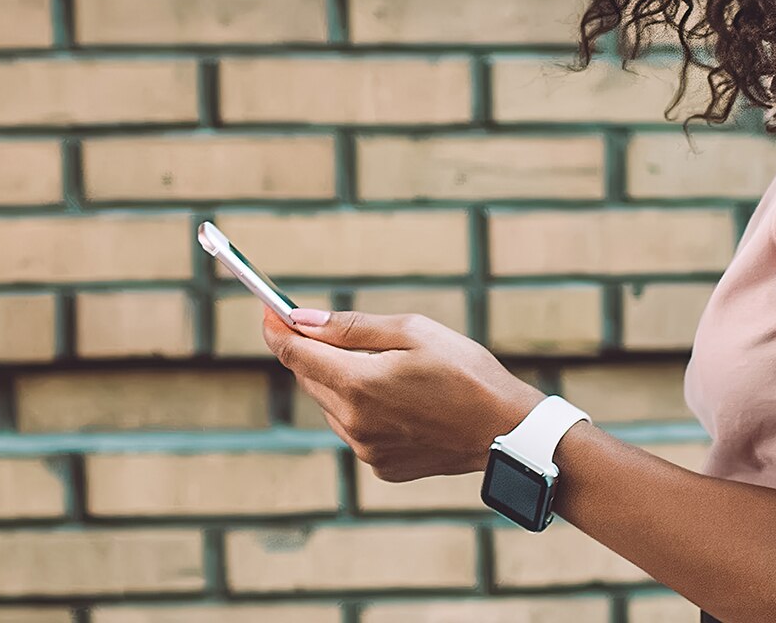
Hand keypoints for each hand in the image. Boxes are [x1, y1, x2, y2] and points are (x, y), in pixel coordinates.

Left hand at [261, 305, 546, 481]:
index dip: (277, 329)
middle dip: (314, 350)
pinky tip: (402, 400)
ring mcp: (365, 449)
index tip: (269, 309)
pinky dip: (364, 408)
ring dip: (343, 381)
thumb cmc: (466, 371)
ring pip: (332, 404)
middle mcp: (353, 423)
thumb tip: (300, 320)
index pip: (295, 354)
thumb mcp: (413, 332)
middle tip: (328, 327)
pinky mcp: (380, 466)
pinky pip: (355, 428)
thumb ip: (351, 327)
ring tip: (389, 369)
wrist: (505, 430)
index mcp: (358, 384)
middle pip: (310, 378)